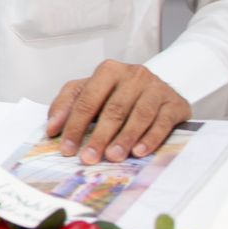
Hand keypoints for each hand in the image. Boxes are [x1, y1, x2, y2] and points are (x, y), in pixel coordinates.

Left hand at [46, 60, 191, 164]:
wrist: (158, 87)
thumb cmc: (118, 92)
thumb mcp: (89, 91)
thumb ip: (67, 105)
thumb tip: (52, 128)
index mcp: (108, 71)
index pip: (87, 100)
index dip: (74, 125)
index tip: (67, 148)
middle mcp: (133, 75)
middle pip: (113, 110)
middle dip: (99, 136)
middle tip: (89, 157)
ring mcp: (157, 88)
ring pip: (138, 116)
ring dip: (124, 139)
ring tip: (112, 157)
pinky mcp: (175, 103)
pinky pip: (161, 122)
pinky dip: (149, 138)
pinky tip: (138, 151)